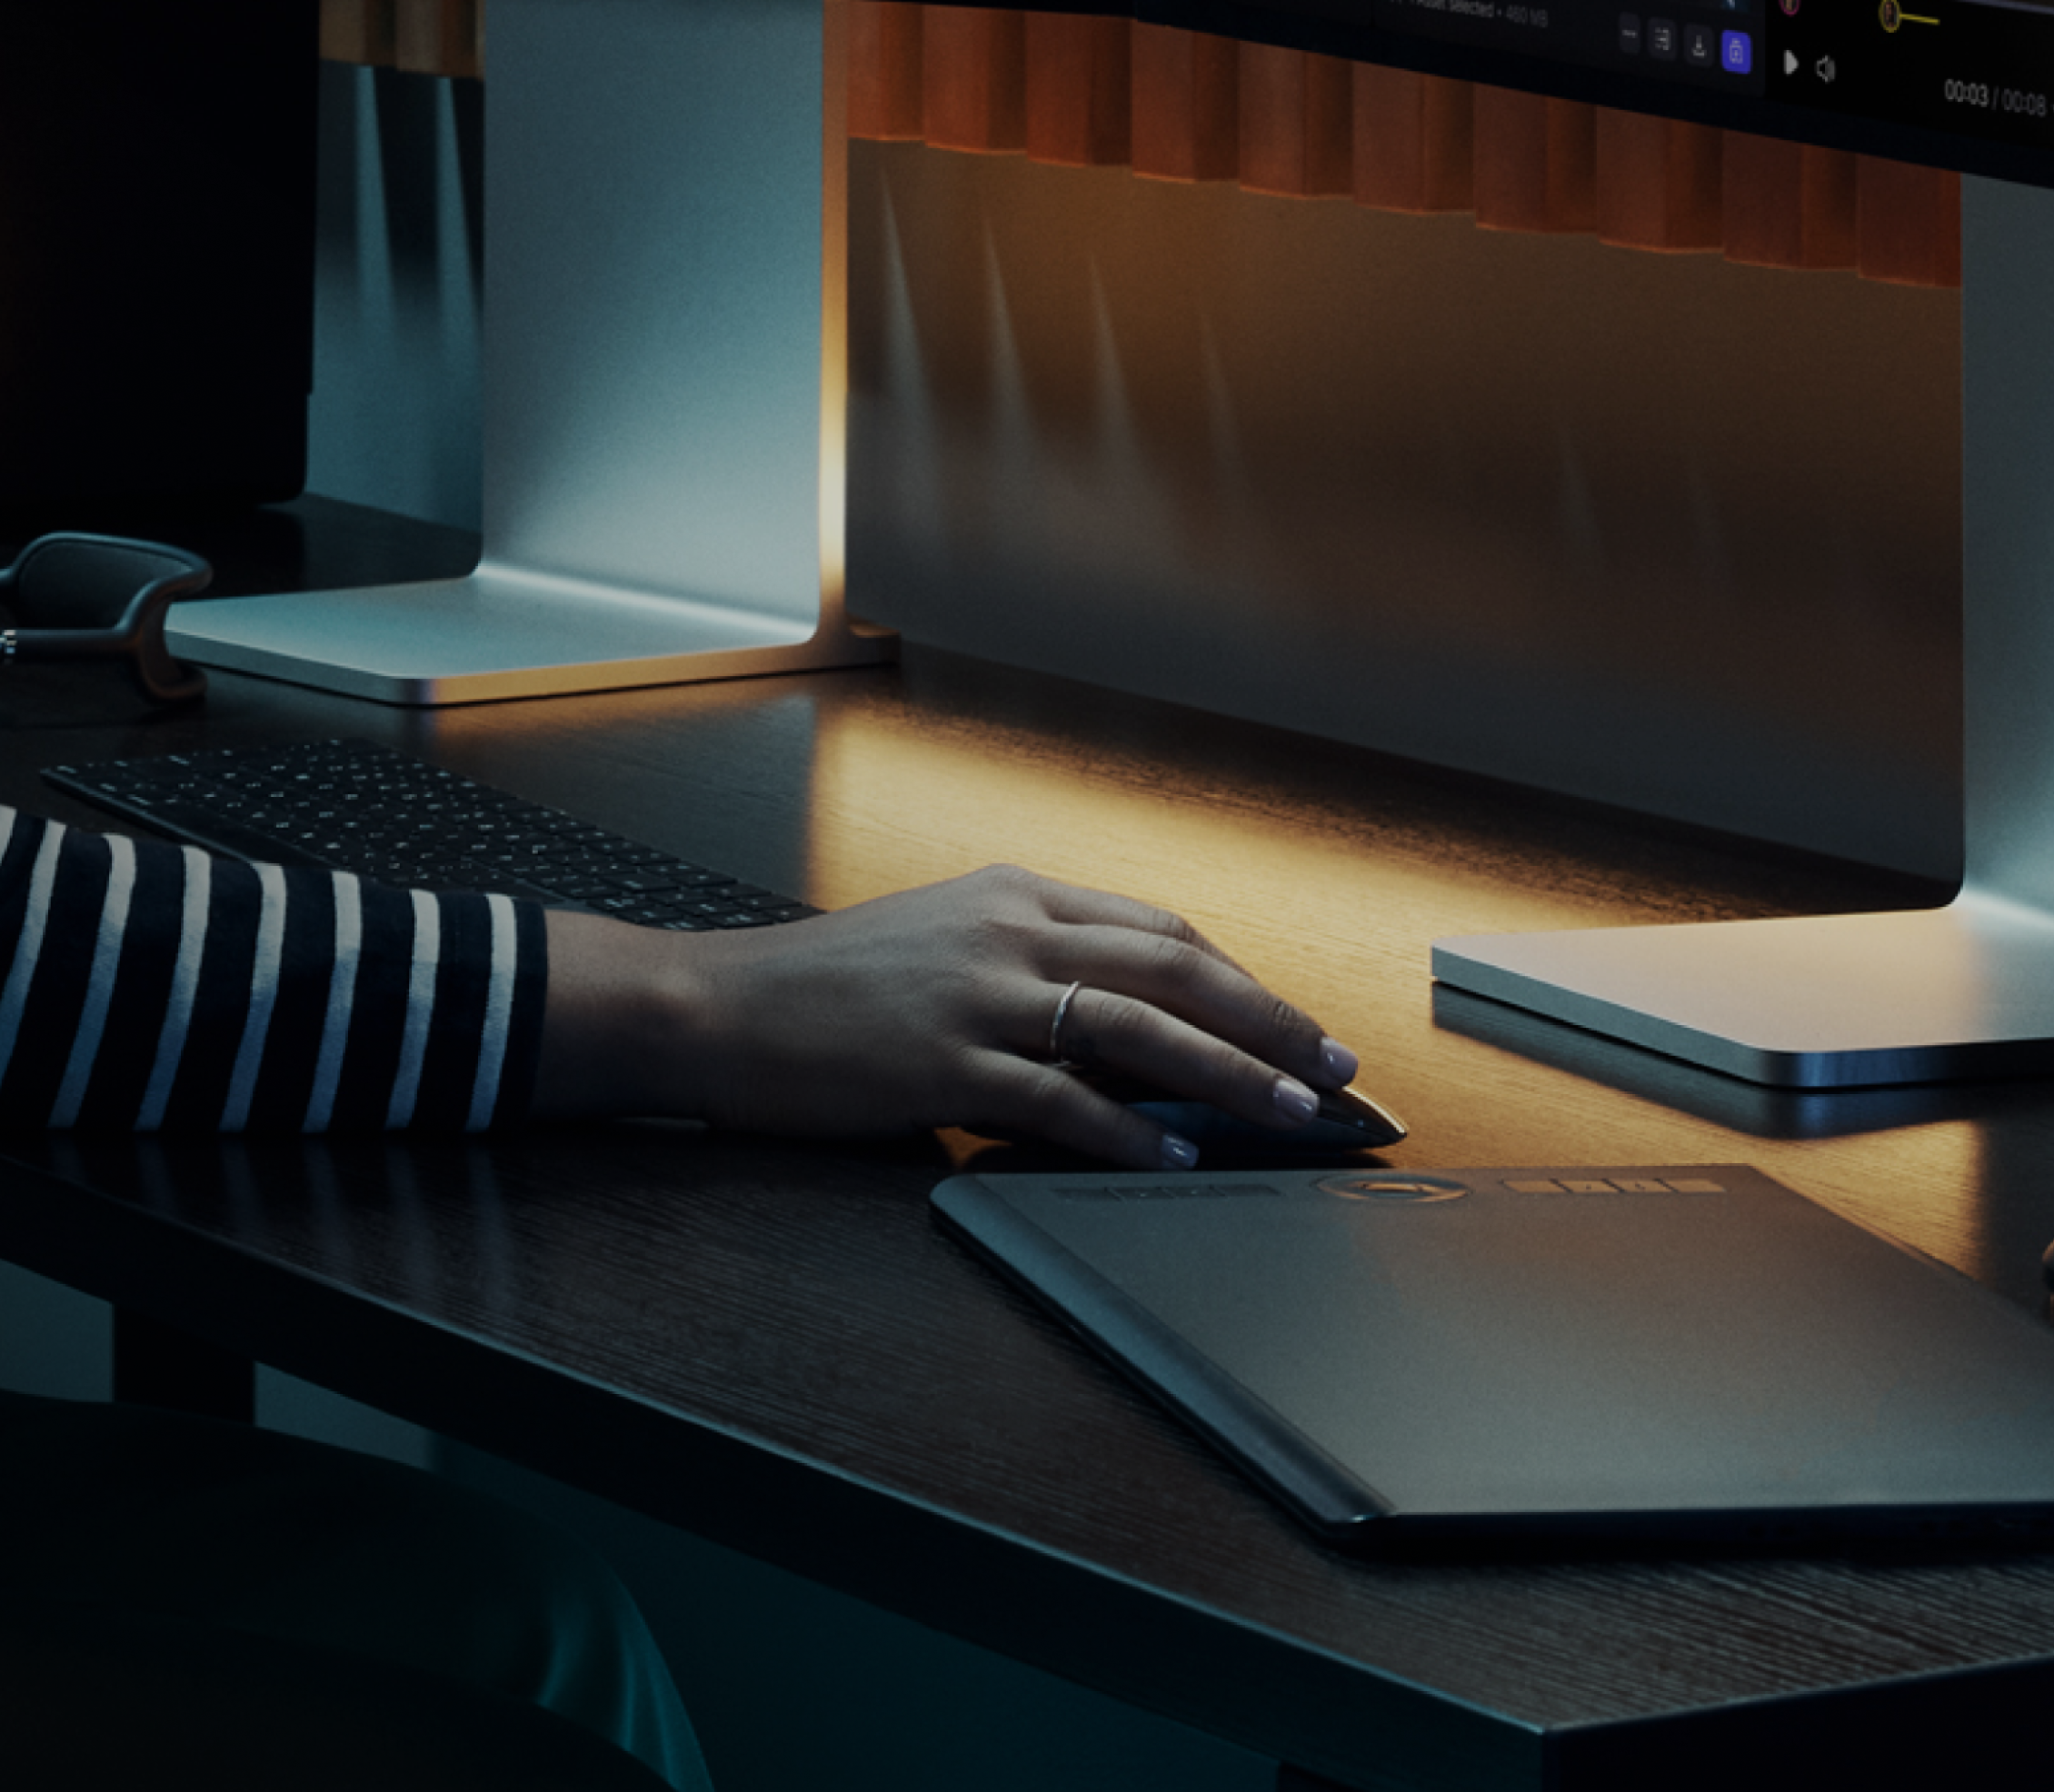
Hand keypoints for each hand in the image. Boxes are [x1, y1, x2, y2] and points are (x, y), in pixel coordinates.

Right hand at [532, 868, 1357, 1171]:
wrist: (717, 1006)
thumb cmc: (826, 987)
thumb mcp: (939, 942)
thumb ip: (1030, 967)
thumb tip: (1130, 1028)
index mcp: (1011, 894)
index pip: (1159, 928)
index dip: (1242, 981)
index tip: (1297, 1025)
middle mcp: (1005, 932)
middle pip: (1173, 968)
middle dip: (1269, 1021)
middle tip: (1336, 1070)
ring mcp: (974, 996)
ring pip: (1138, 1027)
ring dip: (1230, 1074)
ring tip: (1294, 1113)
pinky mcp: (942, 1063)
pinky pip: (1059, 1099)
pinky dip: (1129, 1132)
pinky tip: (1175, 1159)